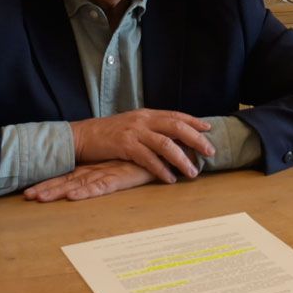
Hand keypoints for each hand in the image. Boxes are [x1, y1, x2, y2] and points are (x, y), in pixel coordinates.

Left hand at [23, 160, 155, 201]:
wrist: (168, 148)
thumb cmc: (148, 157)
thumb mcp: (126, 166)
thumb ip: (113, 171)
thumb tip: (97, 178)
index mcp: (98, 165)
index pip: (70, 174)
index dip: (50, 181)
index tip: (30, 190)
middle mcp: (99, 167)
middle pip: (68, 178)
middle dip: (47, 187)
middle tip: (26, 195)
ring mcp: (109, 171)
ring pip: (78, 183)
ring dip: (58, 191)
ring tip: (38, 198)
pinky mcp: (122, 177)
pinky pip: (101, 186)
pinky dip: (86, 192)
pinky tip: (72, 197)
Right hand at [70, 109, 214, 182]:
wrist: (83, 136)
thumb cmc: (108, 133)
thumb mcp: (132, 125)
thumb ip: (150, 129)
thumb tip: (172, 138)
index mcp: (146, 114)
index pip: (175, 115)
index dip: (193, 122)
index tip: (208, 129)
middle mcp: (143, 120)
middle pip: (176, 127)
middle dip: (196, 139)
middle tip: (210, 152)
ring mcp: (134, 132)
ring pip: (166, 144)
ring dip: (182, 159)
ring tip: (192, 172)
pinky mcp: (125, 145)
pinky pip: (148, 158)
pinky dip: (161, 169)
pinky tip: (169, 178)